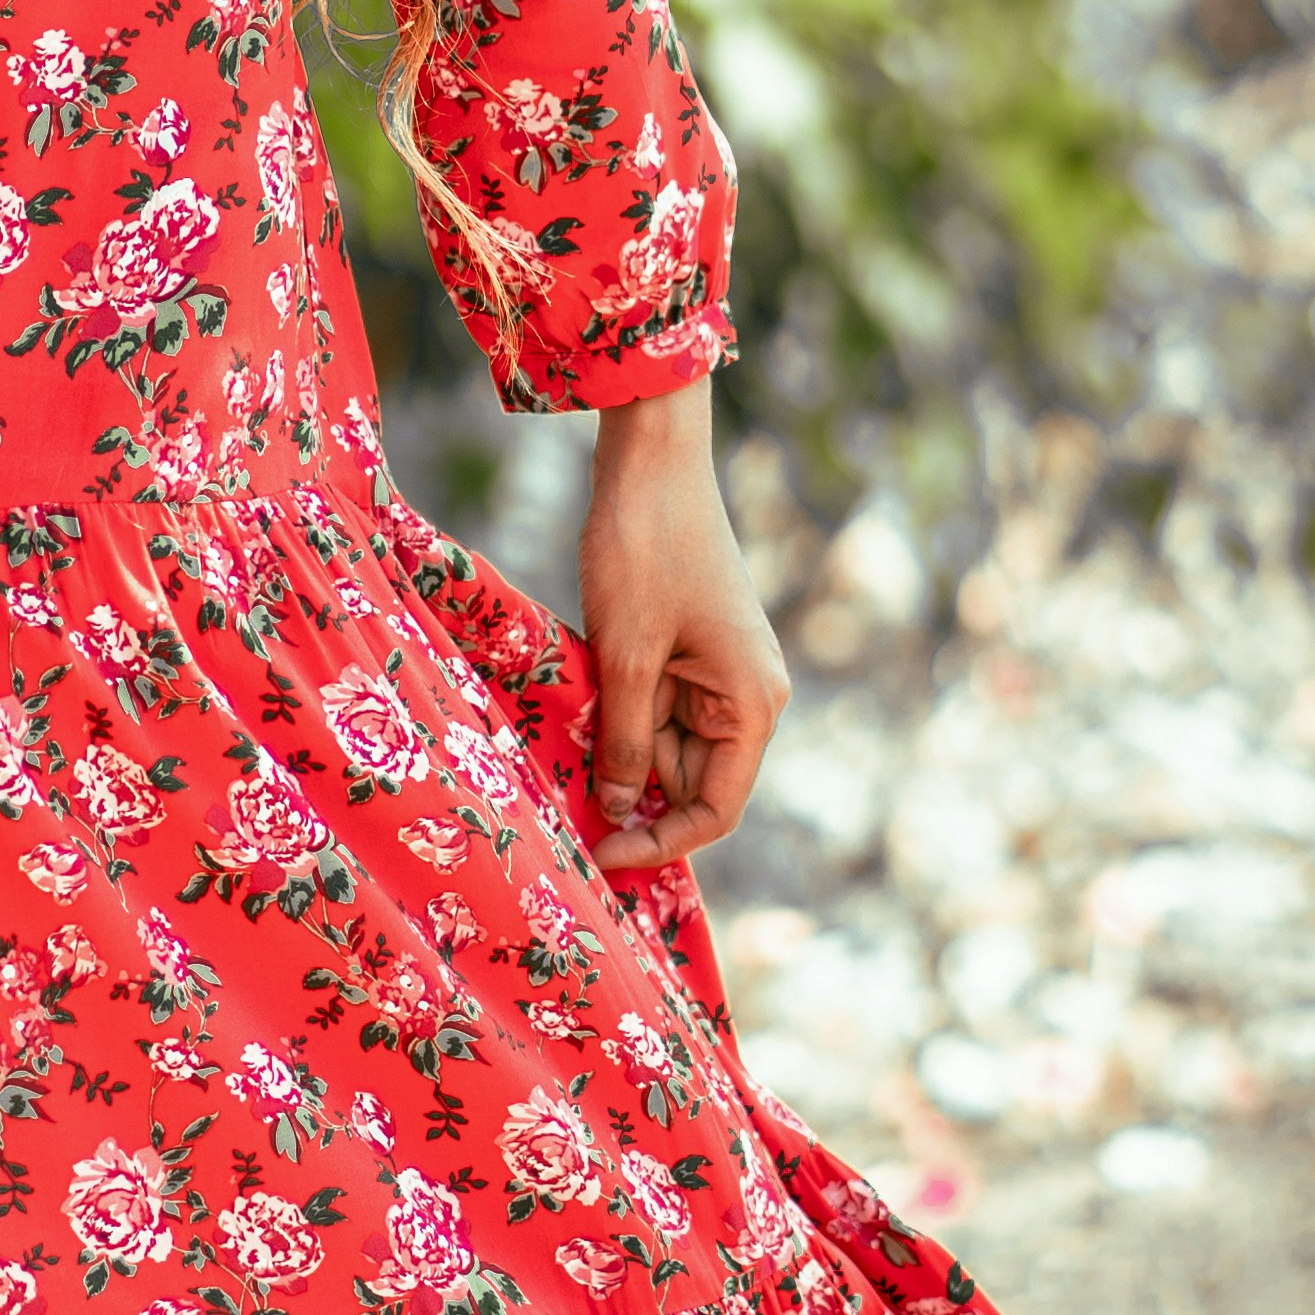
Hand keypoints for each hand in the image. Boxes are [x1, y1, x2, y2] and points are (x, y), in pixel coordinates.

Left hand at [578, 383, 788, 874]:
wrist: (650, 458)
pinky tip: (573, 715)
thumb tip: (618, 810)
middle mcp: (746, 696)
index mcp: (753, 705)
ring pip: (664, 747)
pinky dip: (615, 718)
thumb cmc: (645, 550)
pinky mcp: (688, 651)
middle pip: (689, 783)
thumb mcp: (626, 657)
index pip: (715, 810)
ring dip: (616, 753)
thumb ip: (626, 742)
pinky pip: (653, 708)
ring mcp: (718, 673)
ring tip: (561, 749)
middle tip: (562, 805)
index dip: (659, 842)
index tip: (599, 855)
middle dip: (630, 796)